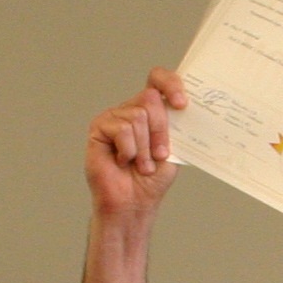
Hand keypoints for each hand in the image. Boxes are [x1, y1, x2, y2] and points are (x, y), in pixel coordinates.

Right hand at [86, 69, 188, 223]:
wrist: (134, 203)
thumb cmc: (152, 178)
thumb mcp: (173, 148)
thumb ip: (175, 125)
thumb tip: (183, 105)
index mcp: (151, 110)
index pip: (158, 79)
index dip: (170, 84)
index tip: (181, 104)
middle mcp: (131, 109)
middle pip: (150, 98)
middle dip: (160, 130)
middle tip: (160, 154)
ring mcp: (114, 117)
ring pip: (137, 116)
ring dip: (145, 147)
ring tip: (141, 164)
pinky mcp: (99, 128)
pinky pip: (122, 129)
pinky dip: (129, 151)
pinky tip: (124, 162)